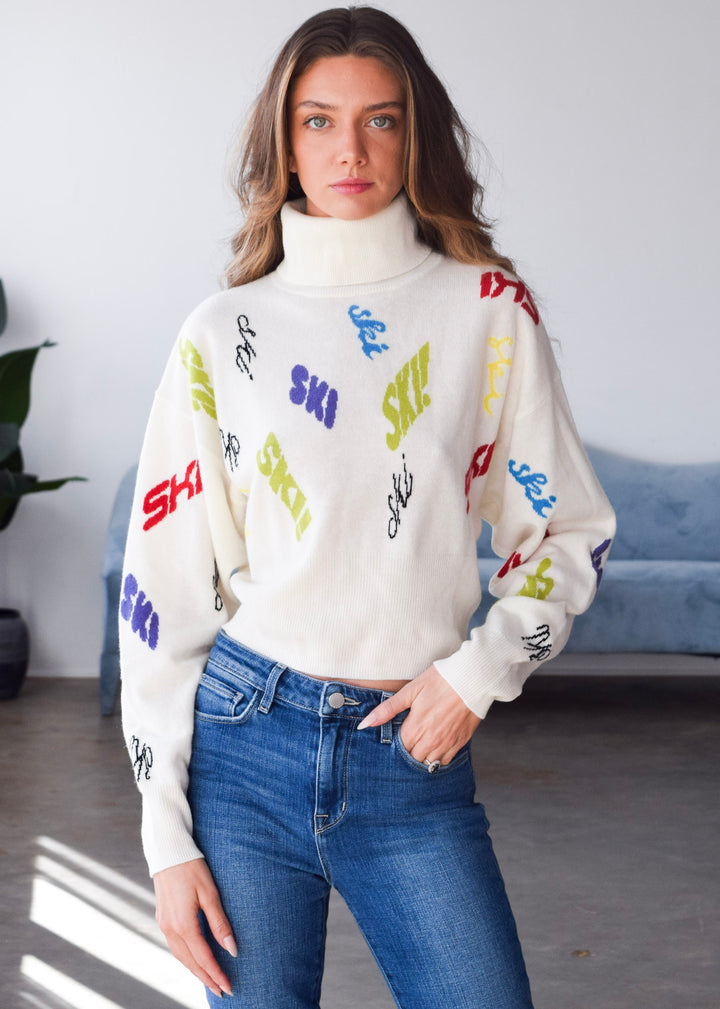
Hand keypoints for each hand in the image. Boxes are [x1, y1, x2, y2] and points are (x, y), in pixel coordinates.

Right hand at [153, 857, 235, 998]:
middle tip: (222, 991)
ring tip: (211, 980)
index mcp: (183, 925)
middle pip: (190, 962)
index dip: (217, 974)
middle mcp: (170, 929)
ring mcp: (164, 924)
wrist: (168, 851)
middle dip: (207, 978)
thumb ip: (220, 923)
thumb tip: (232, 949)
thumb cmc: (192, 869)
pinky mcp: (162, 918)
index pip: (203, 958)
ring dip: (196, 970)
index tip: (229, 987)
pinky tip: (195, 958)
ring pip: (181, 956)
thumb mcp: (210, 894)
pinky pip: (175, 946)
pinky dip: (187, 957)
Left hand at [357, 665, 480, 765]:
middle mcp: (430, 740)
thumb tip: (365, 724)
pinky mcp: (460, 743)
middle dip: (407, 751)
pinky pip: (445, 761)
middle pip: (411, 759)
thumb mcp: (410, 691)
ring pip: (428, 763)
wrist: (472, 678)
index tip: (396, 734)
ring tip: (420, 742)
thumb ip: (387, 710)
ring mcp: (446, 744)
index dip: (394, 743)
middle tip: (407, 738)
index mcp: (415, 728)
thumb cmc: (440, 680)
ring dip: (421, 756)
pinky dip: (437, 758)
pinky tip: (435, 745)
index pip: (398, 749)